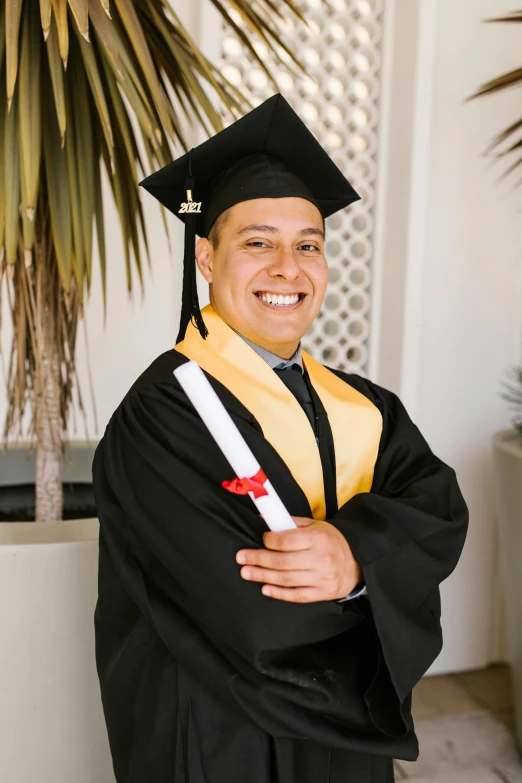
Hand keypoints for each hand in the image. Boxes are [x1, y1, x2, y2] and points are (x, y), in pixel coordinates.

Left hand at [235, 517, 362, 602]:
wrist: (357, 561)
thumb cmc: (331, 541)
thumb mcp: (315, 526)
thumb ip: (290, 523)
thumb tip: (264, 519)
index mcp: (319, 538)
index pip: (286, 541)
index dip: (269, 541)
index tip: (261, 540)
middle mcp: (321, 558)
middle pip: (282, 561)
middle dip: (258, 559)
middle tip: (241, 558)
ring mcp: (323, 578)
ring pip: (286, 579)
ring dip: (263, 576)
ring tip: (246, 572)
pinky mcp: (323, 593)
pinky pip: (297, 595)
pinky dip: (279, 593)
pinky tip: (265, 589)